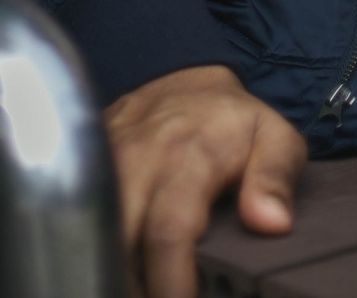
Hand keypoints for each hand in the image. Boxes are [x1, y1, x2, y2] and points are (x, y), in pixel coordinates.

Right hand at [103, 63, 306, 297]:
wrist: (184, 80)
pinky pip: (80, 215)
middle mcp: (139, 160)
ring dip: (114, 268)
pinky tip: (120, 268)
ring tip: (141, 288)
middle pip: (121, 241)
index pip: (169, 231)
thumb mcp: (273, 134)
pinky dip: (96, 248)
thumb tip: (272, 223)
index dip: (171, 282)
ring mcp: (107, 163)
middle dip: (133, 286)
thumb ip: (276, 178)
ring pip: (95, 232)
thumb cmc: (230, 119)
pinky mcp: (89, 166)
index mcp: (187, 155)